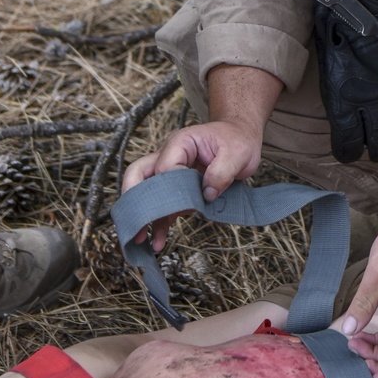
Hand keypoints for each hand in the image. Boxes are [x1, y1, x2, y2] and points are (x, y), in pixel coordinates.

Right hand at [121, 119, 262, 249]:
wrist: (241, 138)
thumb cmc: (238, 141)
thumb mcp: (238, 153)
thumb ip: (221, 172)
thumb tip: (206, 194)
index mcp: (182, 142)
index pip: (166, 166)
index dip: (173, 186)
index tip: (189, 200)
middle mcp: (170, 155)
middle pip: (139, 172)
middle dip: (136, 198)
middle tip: (135, 221)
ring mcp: (171, 171)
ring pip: (145, 190)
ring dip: (144, 215)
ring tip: (143, 239)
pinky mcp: (178, 187)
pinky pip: (163, 203)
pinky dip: (159, 221)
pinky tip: (158, 240)